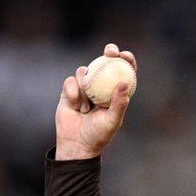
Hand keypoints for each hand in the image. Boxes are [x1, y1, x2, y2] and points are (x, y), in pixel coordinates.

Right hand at [55, 43, 136, 159]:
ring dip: (86, 87)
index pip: (124, 72)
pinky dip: (73, 92)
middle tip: (110, 51)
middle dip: (109, 52)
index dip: (126, 60)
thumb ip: (119, 103)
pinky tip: (76, 106)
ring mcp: (85, 88)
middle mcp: (101, 87)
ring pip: (85, 72)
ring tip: (86, 108)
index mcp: (115, 93)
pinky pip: (70, 81)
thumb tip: (124, 82)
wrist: (76, 144)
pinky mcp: (69, 91)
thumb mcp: (112, 120)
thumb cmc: (99, 135)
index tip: (125, 55)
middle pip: (106, 63)